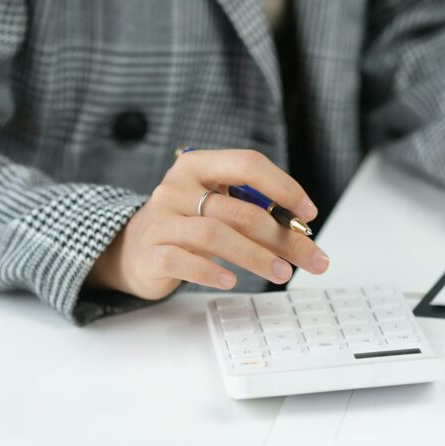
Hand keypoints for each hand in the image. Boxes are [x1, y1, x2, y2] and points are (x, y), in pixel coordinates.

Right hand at [87, 149, 329, 298]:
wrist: (133, 249)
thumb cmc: (187, 224)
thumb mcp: (216, 206)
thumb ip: (252, 212)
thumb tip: (301, 234)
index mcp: (198, 165)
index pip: (247, 164)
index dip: (283, 186)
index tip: (309, 212)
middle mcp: (176, 187)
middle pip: (240, 210)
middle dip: (282, 237)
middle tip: (311, 259)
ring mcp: (161, 220)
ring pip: (216, 235)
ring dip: (256, 256)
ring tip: (282, 273)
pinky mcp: (151, 253)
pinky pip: (184, 261)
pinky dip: (211, 272)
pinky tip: (231, 281)